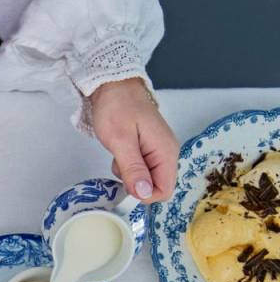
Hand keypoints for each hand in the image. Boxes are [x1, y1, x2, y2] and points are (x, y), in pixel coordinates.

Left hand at [89, 78, 177, 202]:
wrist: (113, 86)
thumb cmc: (117, 108)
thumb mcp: (121, 141)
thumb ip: (133, 169)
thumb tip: (144, 194)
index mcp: (166, 152)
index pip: (165, 191)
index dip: (143, 196)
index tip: (125, 186)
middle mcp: (167, 153)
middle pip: (156, 187)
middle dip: (135, 185)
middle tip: (120, 166)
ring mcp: (158, 151)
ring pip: (146, 180)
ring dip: (129, 176)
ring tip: (119, 155)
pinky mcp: (149, 150)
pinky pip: (140, 170)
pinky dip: (127, 167)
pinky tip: (120, 153)